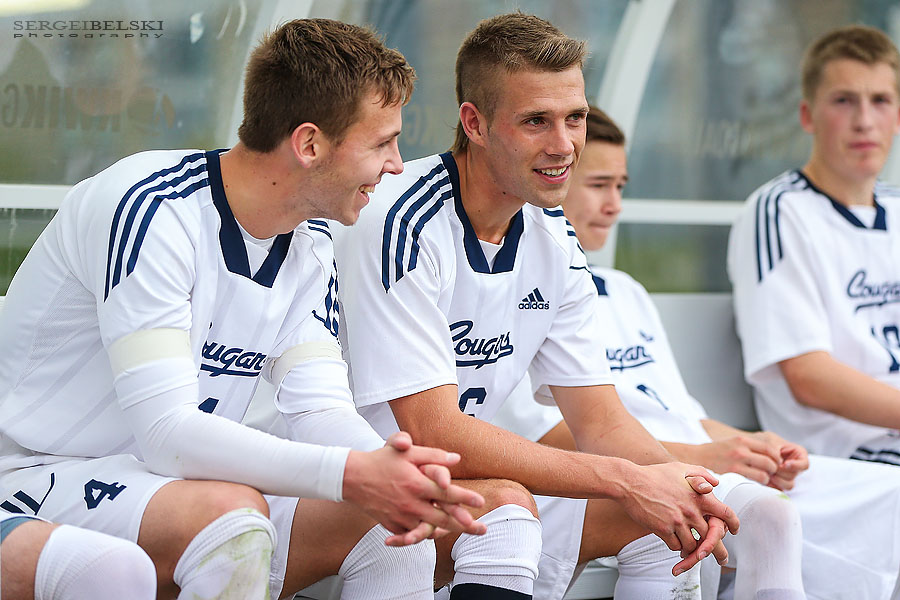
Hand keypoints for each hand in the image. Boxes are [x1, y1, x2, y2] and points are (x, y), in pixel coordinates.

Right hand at [342, 431, 486, 545]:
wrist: (352, 478)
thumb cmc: (381, 460)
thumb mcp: (406, 451)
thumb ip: (432, 455)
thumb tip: (456, 459)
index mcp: (416, 484)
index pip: (446, 493)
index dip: (465, 497)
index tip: (481, 502)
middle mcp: (411, 504)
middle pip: (443, 518)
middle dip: (464, 524)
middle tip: (482, 529)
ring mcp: (401, 517)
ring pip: (429, 529)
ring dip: (447, 532)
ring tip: (464, 533)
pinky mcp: (392, 525)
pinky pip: (412, 534)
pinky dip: (425, 534)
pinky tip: (437, 534)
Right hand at [617, 462, 738, 573]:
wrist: (629, 482)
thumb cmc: (655, 474)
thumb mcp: (680, 468)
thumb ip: (701, 474)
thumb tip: (716, 483)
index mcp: (699, 496)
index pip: (726, 513)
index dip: (734, 524)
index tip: (734, 531)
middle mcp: (691, 510)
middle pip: (713, 537)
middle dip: (718, 551)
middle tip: (722, 559)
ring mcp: (677, 521)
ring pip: (694, 545)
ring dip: (694, 549)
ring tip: (692, 550)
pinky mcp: (662, 529)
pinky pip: (676, 546)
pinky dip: (677, 546)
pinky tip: (674, 541)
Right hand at [696, 435, 781, 484]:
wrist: (696, 456)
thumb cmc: (717, 452)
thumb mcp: (733, 442)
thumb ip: (750, 447)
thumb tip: (772, 455)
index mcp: (742, 439)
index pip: (770, 448)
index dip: (777, 457)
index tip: (775, 462)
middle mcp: (741, 449)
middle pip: (770, 460)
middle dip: (774, 469)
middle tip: (770, 472)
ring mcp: (737, 461)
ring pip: (765, 473)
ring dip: (767, 478)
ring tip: (763, 478)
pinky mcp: (733, 472)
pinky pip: (755, 480)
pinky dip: (760, 483)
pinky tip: (755, 483)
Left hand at [750, 432, 808, 490]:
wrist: (750, 447)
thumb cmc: (762, 441)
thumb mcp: (770, 441)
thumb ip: (776, 451)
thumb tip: (780, 465)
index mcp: (798, 454)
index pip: (805, 464)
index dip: (796, 465)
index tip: (784, 464)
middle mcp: (795, 466)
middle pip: (794, 475)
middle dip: (781, 471)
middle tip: (771, 467)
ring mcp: (787, 476)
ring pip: (788, 484)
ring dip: (777, 479)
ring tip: (767, 472)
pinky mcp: (779, 483)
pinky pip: (780, 489)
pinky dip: (772, 485)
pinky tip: (765, 478)